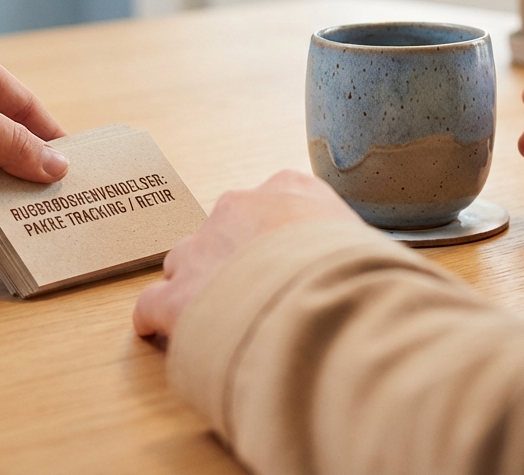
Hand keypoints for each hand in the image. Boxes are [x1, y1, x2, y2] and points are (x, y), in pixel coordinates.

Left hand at [133, 170, 360, 339]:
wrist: (326, 306)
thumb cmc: (361, 277)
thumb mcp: (368, 243)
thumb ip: (351, 246)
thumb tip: (371, 271)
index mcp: (289, 189)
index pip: (274, 204)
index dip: (278, 239)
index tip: (287, 263)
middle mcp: (238, 208)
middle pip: (225, 230)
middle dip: (234, 261)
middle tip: (256, 296)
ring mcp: (202, 248)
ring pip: (185, 262)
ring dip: (197, 287)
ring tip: (218, 319)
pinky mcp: (176, 295)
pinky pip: (152, 304)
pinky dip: (157, 320)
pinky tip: (163, 333)